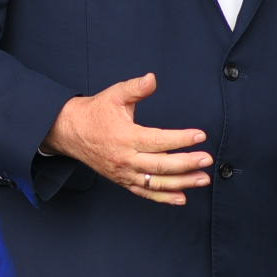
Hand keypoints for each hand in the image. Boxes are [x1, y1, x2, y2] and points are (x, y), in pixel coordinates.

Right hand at [42, 74, 212, 205]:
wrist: (69, 132)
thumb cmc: (95, 112)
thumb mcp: (114, 95)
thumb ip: (135, 87)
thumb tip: (152, 78)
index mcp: (125, 137)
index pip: (159, 141)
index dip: (181, 139)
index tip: (200, 136)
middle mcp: (125, 159)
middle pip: (161, 166)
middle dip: (187, 164)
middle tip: (207, 159)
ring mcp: (124, 173)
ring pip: (156, 183)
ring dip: (182, 183)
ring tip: (203, 179)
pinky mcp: (122, 180)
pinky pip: (145, 193)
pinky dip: (164, 197)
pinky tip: (181, 197)